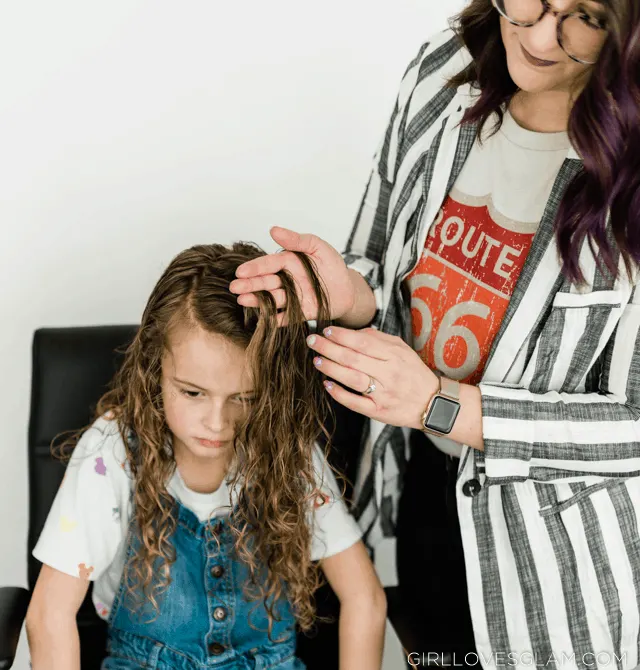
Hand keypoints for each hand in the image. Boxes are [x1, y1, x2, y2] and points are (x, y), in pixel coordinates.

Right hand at [229, 227, 355, 325]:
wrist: (348, 288)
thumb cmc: (333, 265)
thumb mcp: (318, 247)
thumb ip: (297, 240)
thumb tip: (273, 230)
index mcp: (288, 263)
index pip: (269, 264)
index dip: (255, 268)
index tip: (241, 272)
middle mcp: (286, 281)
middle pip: (266, 282)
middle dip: (250, 285)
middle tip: (234, 287)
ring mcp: (292, 298)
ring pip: (273, 299)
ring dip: (257, 300)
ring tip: (242, 300)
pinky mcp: (300, 313)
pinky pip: (287, 317)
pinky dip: (278, 319)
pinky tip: (267, 320)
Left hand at [306, 326, 438, 429]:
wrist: (432, 404)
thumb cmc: (413, 373)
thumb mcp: (403, 350)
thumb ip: (379, 339)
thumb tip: (354, 332)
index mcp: (395, 356)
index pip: (363, 342)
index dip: (342, 336)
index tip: (327, 331)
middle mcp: (389, 374)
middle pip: (353, 359)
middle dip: (329, 348)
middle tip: (312, 341)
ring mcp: (383, 394)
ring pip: (352, 379)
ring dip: (331, 369)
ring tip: (317, 360)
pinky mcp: (379, 412)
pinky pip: (355, 403)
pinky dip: (339, 394)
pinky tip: (327, 385)